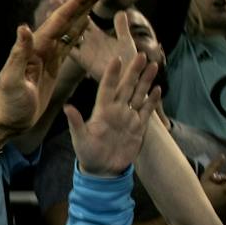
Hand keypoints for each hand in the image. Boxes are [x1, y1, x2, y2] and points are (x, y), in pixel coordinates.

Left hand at [0, 0, 113, 138]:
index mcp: (37, 46)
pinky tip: (86, 22)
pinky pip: (69, 43)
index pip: (61, 19)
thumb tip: (24, 28)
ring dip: (85, 11)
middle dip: (86, 1)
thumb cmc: (9, 103)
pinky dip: (78, 30)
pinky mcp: (52, 66)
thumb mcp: (13, 79)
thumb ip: (19, 54)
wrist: (9, 119)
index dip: (79, 2)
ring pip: (70, 27)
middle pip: (68, 18)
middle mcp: (42, 46)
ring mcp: (48, 55)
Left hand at [63, 15, 159, 175]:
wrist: (103, 170)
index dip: (112, 74)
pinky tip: (158, 89)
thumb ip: (76, 122)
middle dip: (134, 71)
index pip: (107, 87)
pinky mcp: (138, 128)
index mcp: (102, 110)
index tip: (117, 58)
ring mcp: (128, 117)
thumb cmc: (87, 153)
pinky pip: (146, 111)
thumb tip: (67, 108)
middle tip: (141, 54)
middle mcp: (116, 110)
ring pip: (138, 94)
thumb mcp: (80, 138)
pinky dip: (152, 100)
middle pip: (126, 86)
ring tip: (153, 65)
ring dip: (145, 81)